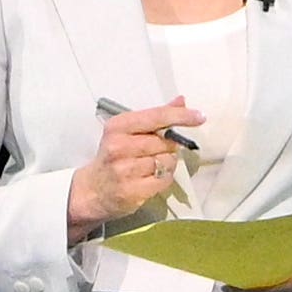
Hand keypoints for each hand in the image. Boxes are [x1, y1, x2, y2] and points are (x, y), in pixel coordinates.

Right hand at [67, 100, 201, 239]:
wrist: (91, 190)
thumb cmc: (113, 157)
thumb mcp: (128, 131)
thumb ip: (156, 116)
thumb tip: (181, 101)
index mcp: (118, 126)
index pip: (156, 117)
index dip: (181, 116)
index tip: (199, 116)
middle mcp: (119, 146)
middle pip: (166, 142)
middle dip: (169, 146)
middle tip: (154, 152)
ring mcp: (124, 169)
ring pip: (168, 161)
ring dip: (167, 163)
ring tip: (149, 166)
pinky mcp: (132, 190)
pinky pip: (165, 179)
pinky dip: (164, 178)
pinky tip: (149, 178)